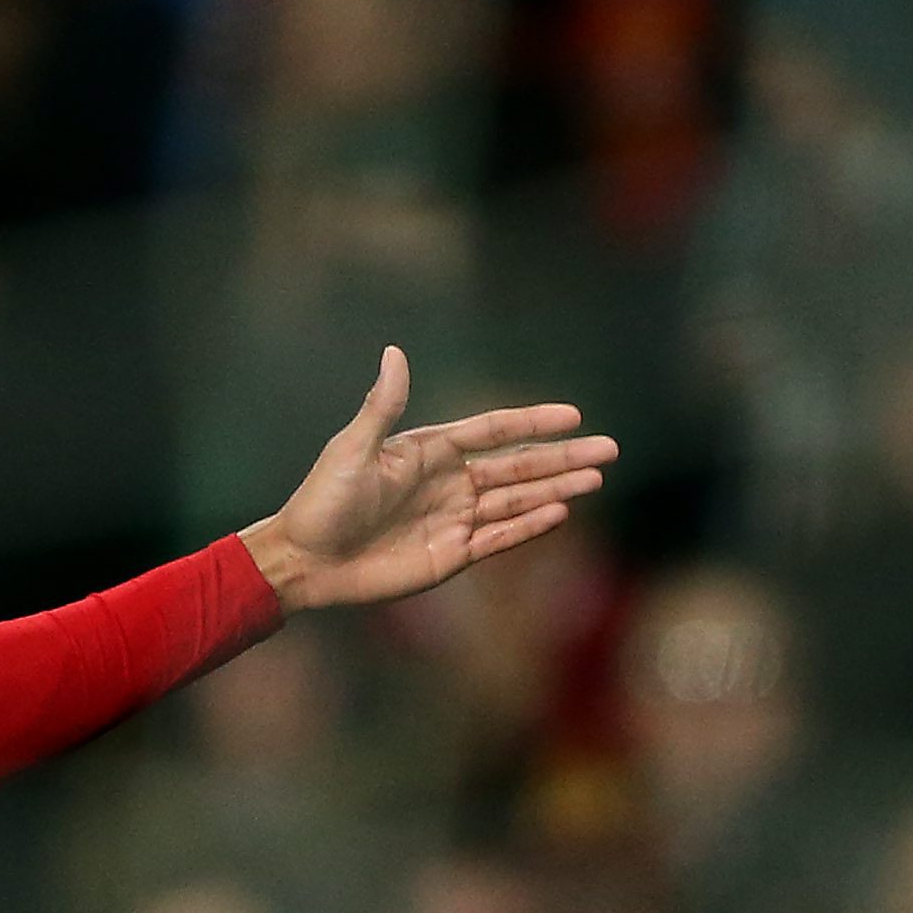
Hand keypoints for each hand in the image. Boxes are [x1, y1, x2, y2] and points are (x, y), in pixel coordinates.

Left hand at [241, 348, 617, 613]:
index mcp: (429, 452)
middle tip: (610, 450)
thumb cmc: (322, 502)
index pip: (494, 431)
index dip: (533, 422)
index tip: (574, 415)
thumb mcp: (353, 450)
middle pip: (518, 465)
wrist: (302, 561)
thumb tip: (394, 351)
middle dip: (563, 457)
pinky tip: (558, 513)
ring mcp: (452, 520)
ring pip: (516, 500)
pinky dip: (527, 526)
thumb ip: (383, 406)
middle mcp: (448, 483)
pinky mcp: (449, 556)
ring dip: (556, 489)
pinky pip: (498, 538)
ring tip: (595, 479)